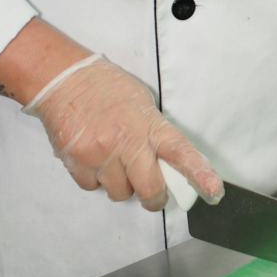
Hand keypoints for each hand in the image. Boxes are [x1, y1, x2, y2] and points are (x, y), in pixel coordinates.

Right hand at [25, 55, 223, 211]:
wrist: (63, 79)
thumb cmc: (105, 88)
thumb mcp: (142, 103)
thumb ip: (154, 133)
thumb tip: (164, 161)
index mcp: (148, 125)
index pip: (180, 152)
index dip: (200, 174)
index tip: (214, 191)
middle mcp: (127, 142)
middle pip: (149, 190)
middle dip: (153, 196)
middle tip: (152, 192)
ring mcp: (100, 154)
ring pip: (120, 193)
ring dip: (120, 184)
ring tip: (113, 161)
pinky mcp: (77, 162)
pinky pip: (92, 187)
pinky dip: (95, 179)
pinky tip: (93, 158)